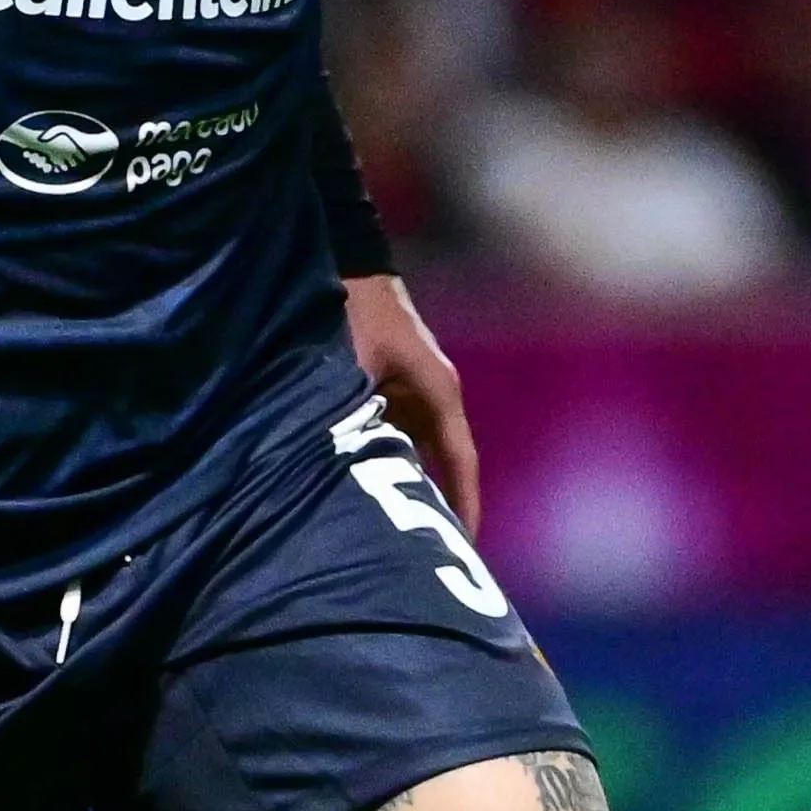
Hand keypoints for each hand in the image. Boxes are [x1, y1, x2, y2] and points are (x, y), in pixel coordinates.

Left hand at [341, 270, 478, 535]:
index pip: (461, 460)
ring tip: (400, 532)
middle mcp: (435, 394)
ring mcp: (415, 388)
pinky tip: (366, 488)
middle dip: (438, 504)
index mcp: (438, 391)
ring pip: (418, 449)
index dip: (464, 504)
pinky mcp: (394, 385)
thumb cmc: (353, 309)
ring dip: (410, 483)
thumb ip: (355, 416)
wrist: (343, 257)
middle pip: (443, 462)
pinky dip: (387, 459)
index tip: (466, 544)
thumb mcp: (354, 366)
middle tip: (431, 553)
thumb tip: (344, 465)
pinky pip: (397, 432)